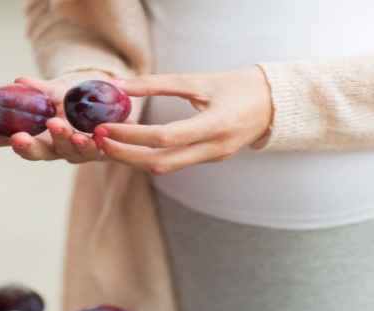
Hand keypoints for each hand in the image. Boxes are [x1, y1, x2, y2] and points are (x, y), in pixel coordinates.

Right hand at [0, 72, 118, 162]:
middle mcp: (52, 147)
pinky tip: (90, 135)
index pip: (6, 139)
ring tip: (56, 124)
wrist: (111, 104)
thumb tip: (19, 81)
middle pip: (34, 153)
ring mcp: (75, 151)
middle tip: (17, 138)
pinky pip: (95, 149)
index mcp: (33, 134)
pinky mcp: (99, 150)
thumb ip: (40, 90)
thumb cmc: (76, 98)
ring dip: (60, 138)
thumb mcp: (57, 91)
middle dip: (25, 146)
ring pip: (65, 151)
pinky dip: (91, 143)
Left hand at [93, 67, 272, 173]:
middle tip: (98, 140)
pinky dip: (149, 156)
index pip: (165, 138)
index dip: (132, 136)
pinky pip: (174, 163)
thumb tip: (120, 85)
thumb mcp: (200, 80)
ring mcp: (212, 158)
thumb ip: (159, 83)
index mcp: (215, 126)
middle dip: (125, 155)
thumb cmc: (239, 86)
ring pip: (164, 168)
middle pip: (160, 163)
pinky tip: (131, 145)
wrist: (275, 105)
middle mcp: (214, 149)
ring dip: (133, 159)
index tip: (105, 127)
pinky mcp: (209, 159)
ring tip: (108, 143)